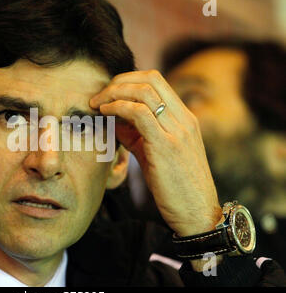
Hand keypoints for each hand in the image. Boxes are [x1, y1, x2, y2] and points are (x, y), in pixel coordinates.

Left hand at [90, 70, 221, 236]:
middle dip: (118, 81)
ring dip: (114, 93)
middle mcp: (184, 119)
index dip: (127, 80)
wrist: (197, 213)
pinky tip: (104, 114)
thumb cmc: (175, 186)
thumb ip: (136, 134)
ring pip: (144, 92)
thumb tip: (113, 120)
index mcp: (184, 117)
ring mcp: (177, 130)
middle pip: (150, 78)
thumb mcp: (155, 153)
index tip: (107, 93)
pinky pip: (139, 113)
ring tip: (96, 104)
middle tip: (98, 95)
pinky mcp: (166, 145)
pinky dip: (117, 108)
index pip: (156, 80)